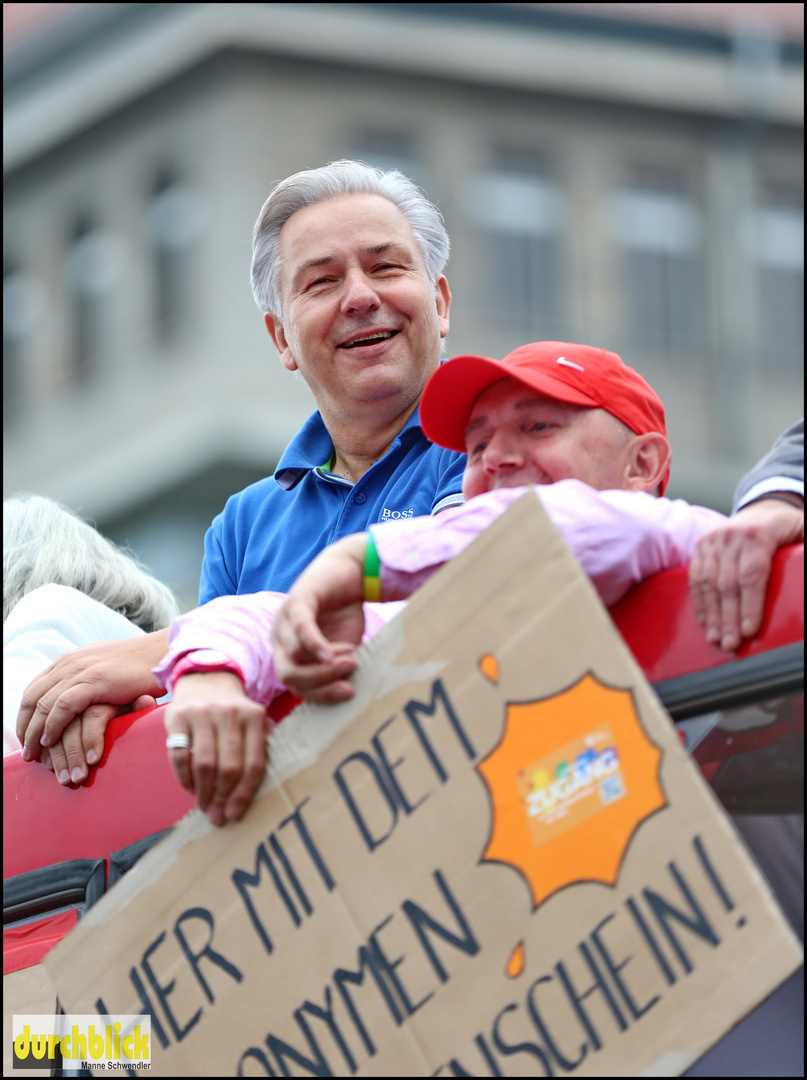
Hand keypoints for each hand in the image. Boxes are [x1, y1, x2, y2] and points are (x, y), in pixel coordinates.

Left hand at [16, 630, 169, 770]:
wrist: (162, 651)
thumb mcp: (103, 667)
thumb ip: (85, 679)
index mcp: (69, 661)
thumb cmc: (138, 664)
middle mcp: (69, 664)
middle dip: (25, 728)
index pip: (33, 689)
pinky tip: (51, 740)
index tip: (27, 737)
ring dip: (34, 733)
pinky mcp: (94, 681)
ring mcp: (80, 671)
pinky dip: (53, 725)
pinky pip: (62, 707)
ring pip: (42, 705)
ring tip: (35, 754)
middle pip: (31, 699)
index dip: (25, 716)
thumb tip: (76, 698)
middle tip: (27, 752)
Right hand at [164, 672, 268, 825]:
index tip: (235, 814)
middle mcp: (230, 713)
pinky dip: (184, 778)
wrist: (206, 679)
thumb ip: (251, 754)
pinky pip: (179, 756)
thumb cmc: (231, 714)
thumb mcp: (250, 724)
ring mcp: (202, 713)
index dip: (244, 794)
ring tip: (204, 806)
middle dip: (222, 797)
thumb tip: (240, 803)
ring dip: (203, 792)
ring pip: (204, 764)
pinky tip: (190, 788)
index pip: (254, 763)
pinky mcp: (178, 717)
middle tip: (217, 815)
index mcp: (254, 717)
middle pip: (229, 767)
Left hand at [272, 534, 367, 701]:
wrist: (352, 572)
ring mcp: (284, 620)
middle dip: (318, 686)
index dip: (321, 694)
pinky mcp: (297, 601)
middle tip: (348, 684)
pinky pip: (301, 628)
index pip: (296, 686)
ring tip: (352, 659)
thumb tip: (345, 692)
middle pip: (287, 676)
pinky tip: (330, 653)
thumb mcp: (343, 648)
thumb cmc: (346, 613)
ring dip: (326, 664)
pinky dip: (314, 644)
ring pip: (295, 656)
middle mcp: (280, 639)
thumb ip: (338, 669)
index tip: (348, 692)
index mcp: (289, 654)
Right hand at [689, 496, 803, 650]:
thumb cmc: (785, 527)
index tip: (749, 630)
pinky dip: (700, 604)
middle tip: (731, 644)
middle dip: (729, 618)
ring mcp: (712, 541)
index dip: (750, 604)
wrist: (761, 508)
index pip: (752, 574)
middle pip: (727, 584)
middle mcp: (730, 536)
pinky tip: (705, 623)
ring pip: (708, 584)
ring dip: (711, 615)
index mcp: (759, 533)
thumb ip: (805, 551)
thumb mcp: (804, 531)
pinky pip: (695, 580)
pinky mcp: (700, 548)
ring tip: (716, 638)